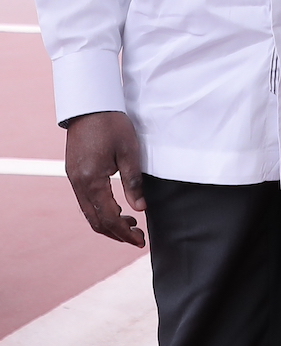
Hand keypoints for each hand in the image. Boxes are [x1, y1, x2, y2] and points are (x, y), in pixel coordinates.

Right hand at [65, 111, 145, 246]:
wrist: (90, 106)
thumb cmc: (112, 125)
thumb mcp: (129, 152)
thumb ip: (133, 182)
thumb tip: (141, 209)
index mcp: (92, 181)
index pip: (108, 217)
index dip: (124, 232)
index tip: (139, 239)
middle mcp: (78, 185)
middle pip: (95, 221)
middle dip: (116, 233)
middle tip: (137, 238)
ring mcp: (74, 180)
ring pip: (89, 213)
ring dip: (108, 223)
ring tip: (131, 224)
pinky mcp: (74, 174)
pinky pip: (86, 201)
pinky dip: (101, 210)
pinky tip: (117, 208)